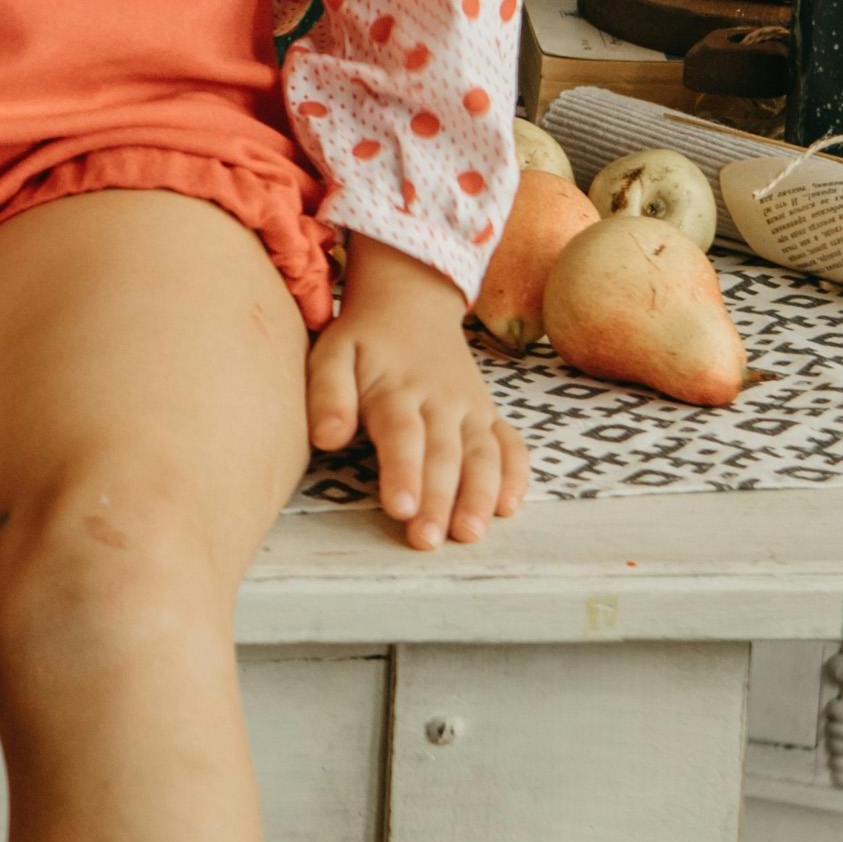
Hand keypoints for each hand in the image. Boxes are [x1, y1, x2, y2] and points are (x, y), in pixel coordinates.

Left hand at [306, 234, 530, 551]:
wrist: (411, 301)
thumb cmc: (364, 339)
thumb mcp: (332, 354)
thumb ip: (328, 395)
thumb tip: (327, 438)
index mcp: (397, 388)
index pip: (403, 435)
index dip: (403, 472)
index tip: (400, 508)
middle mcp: (441, 400)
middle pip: (443, 455)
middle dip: (438, 500)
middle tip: (427, 540)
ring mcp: (471, 408)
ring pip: (482, 455)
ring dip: (479, 495)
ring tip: (470, 533)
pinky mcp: (489, 415)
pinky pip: (510, 445)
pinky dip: (516, 475)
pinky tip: (508, 507)